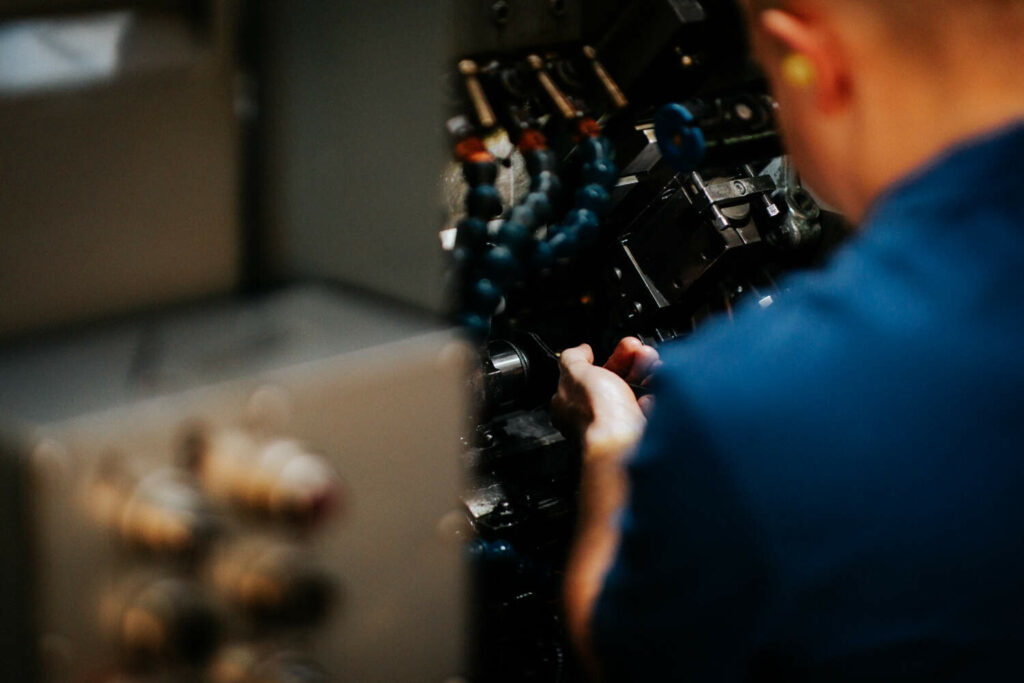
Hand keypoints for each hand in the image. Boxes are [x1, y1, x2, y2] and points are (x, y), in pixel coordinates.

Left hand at [552, 337, 659, 456]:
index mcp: (571, 403)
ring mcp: (619, 425)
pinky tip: (653, 393)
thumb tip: (581, 349)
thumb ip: (573, 357)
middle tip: (643, 353)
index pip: (592, 373)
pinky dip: (655, 397)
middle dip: (634, 361)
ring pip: (637, 392)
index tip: (625, 346)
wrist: (624, 443)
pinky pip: (651, 409)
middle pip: (618, 379)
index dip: (611, 357)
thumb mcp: (576, 373)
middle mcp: (594, 415)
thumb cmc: (596, 412)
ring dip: (648, 373)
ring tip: (654, 366)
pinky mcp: (640, 432)